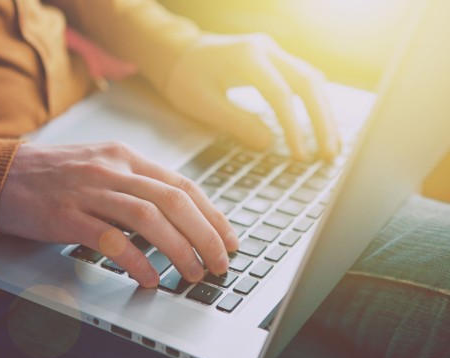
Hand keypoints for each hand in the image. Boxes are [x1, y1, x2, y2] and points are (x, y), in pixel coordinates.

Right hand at [0, 142, 238, 287]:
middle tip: (220, 262)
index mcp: (124, 157)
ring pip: (148, 217)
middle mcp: (111, 170)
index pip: (181, 185)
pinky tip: (150, 278)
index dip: (212, 214)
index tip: (229, 238)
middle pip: (173, 200)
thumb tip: (176, 214)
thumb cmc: (52, 174)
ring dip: (178, 249)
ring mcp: (88, 191)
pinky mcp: (65, 215)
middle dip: (205, 234)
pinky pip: (110, 239)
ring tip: (193, 273)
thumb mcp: (100, 166)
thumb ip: (135, 184)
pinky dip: (136, 260)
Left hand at [163, 33, 339, 159]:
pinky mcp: (275, 60)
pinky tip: (321, 126)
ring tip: (332, 145)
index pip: (280, 94)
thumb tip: (269, 144)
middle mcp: (266, 48)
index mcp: (246, 56)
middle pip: (307, 83)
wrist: (179, 53)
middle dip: (321, 120)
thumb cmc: (185, 77)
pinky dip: (314, 103)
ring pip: (311, 80)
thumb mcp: (203, 104)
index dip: (293, 127)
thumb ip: (236, 123)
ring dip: (323, 113)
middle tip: (329, 153)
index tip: (300, 156)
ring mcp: (273, 51)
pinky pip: (303, 80)